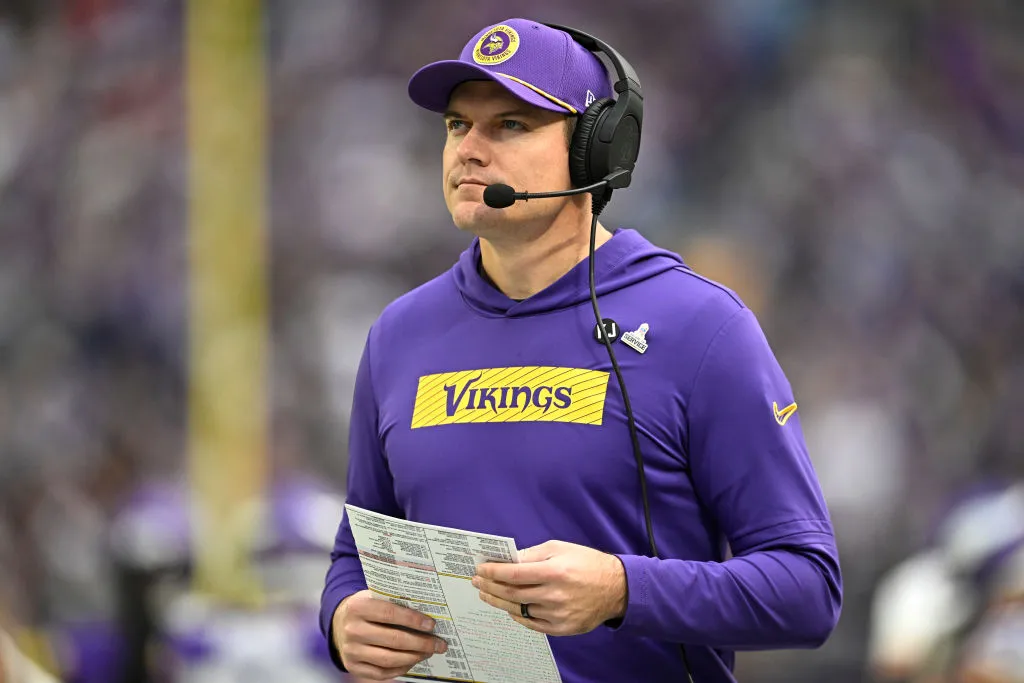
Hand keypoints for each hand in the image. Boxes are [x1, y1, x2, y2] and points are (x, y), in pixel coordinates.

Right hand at [332, 589, 447, 680]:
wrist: (340, 623)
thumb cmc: (366, 608)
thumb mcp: (374, 597)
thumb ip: (394, 600)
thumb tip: (427, 609)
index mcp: (358, 607)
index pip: (390, 613)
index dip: (413, 620)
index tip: (431, 625)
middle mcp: (352, 629)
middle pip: (393, 639)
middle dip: (421, 643)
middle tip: (438, 643)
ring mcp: (352, 650)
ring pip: (389, 659)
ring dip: (414, 657)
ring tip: (428, 652)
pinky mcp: (353, 667)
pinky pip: (381, 673)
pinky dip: (401, 668)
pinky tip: (412, 661)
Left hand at [472, 540, 626, 635]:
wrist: (616, 588)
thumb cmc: (587, 563)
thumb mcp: (560, 548)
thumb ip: (533, 555)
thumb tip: (509, 560)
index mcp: (554, 571)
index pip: (514, 573)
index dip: (494, 572)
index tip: (480, 569)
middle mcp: (555, 595)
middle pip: (512, 594)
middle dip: (491, 587)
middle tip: (477, 582)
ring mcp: (558, 614)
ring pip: (520, 610)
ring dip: (500, 602)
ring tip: (487, 594)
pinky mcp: (562, 628)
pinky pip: (533, 624)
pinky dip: (518, 616)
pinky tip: (509, 609)